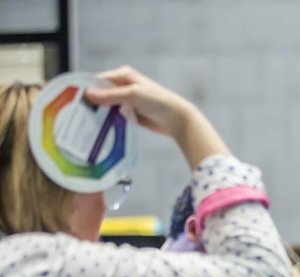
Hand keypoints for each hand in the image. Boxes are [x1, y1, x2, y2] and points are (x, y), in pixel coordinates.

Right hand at [85, 66, 228, 167]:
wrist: (177, 119)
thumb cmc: (158, 102)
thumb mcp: (132, 95)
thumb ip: (110, 96)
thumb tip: (88, 94)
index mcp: (123, 75)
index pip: (98, 80)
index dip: (85, 88)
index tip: (71, 99)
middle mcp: (123, 85)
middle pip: (100, 93)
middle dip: (90, 102)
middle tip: (73, 113)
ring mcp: (126, 100)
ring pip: (106, 105)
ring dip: (97, 113)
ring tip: (80, 121)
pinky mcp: (129, 113)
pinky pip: (114, 116)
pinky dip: (106, 120)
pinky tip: (95, 127)